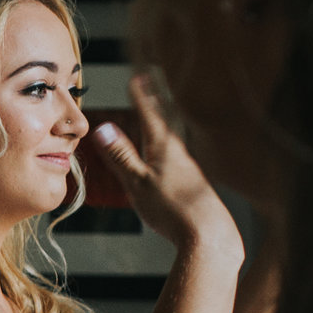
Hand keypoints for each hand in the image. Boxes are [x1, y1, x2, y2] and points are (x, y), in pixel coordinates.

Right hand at [86, 73, 242, 259]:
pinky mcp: (193, 183)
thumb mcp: (138, 183)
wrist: (208, 234)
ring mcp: (189, 168)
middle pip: (167, 121)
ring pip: (174, 137)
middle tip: (152, 82)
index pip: (151, 116)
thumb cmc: (172, 210)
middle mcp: (180, 154)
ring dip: (165, 121)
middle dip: (157, 101)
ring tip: (159, 112)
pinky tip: (170, 155)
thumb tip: (103, 128)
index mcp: (165, 149)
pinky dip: (170, 143)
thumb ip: (121, 156)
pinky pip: (178, 154)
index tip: (136, 78)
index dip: (142, 97)